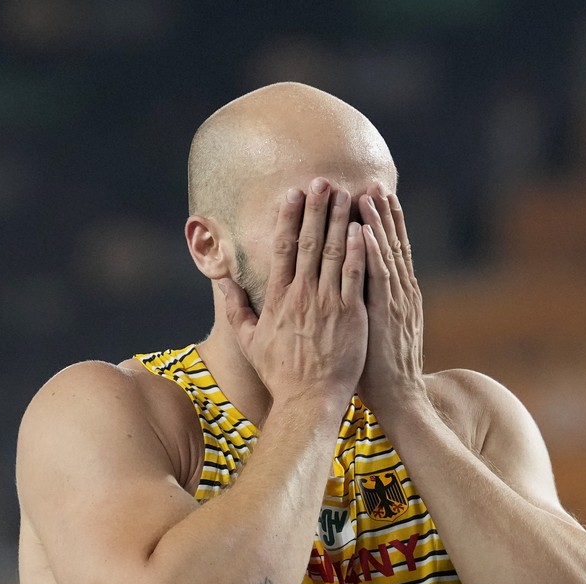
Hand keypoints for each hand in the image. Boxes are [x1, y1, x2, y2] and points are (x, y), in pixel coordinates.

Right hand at [217, 177, 366, 410]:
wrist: (308, 400)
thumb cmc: (280, 373)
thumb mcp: (249, 340)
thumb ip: (235, 306)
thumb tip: (221, 280)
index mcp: (278, 298)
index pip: (283, 248)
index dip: (289, 218)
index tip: (294, 194)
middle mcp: (301, 295)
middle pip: (308, 242)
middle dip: (316, 209)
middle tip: (323, 181)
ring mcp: (327, 304)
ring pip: (333, 253)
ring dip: (340, 221)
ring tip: (347, 195)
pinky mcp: (350, 315)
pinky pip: (354, 276)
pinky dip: (358, 251)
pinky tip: (363, 229)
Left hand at [358, 184, 427, 412]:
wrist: (398, 397)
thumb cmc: (378, 371)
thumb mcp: (375, 332)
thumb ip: (367, 308)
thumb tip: (353, 291)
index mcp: (397, 296)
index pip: (391, 252)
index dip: (383, 224)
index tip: (373, 197)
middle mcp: (401, 293)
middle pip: (391, 244)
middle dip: (383, 214)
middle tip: (373, 183)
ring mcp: (396, 302)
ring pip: (386, 253)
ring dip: (377, 223)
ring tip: (367, 194)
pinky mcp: (386, 314)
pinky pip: (378, 277)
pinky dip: (371, 251)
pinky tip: (362, 230)